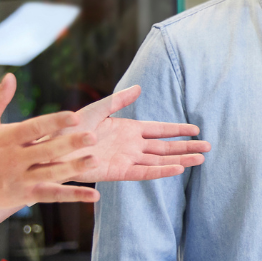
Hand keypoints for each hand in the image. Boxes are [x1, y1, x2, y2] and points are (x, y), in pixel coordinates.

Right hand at [0, 74, 100, 210]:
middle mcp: (15, 159)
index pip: (34, 128)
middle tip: (93, 136)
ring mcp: (21, 179)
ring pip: (52, 174)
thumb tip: (10, 76)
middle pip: (47, 151)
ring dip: (74, 168)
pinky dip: (73, 196)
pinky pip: (52, 195)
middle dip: (70, 144)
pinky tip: (94, 195)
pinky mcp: (25, 196)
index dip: (54, 121)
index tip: (74, 115)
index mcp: (6, 139)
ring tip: (95, 160)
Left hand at [55, 85, 208, 182]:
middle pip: (166, 147)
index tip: (196, 129)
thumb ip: (118, 100)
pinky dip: (162, 171)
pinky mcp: (118, 172)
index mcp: (128, 129)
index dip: (178, 129)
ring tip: (201, 159)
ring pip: (160, 160)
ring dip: (181, 159)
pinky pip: (144, 172)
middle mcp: (131, 145)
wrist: (52, 148)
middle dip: (187, 147)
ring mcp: (127, 159)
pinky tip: (178, 169)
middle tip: (208, 147)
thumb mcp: (97, 109)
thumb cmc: (70, 128)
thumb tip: (139, 88)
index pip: (160, 130)